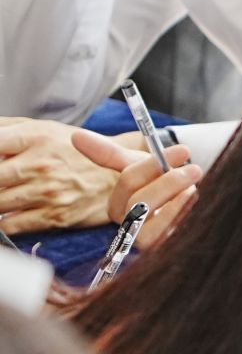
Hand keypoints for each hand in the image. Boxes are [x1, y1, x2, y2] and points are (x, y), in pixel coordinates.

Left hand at [0, 120, 132, 233]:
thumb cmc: (76, 152)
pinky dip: (2, 224)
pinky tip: (4, 216)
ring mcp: (48, 193)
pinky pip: (13, 226)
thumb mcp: (42, 128)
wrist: (118, 176)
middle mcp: (40, 165)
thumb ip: (5, 128)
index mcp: (34, 138)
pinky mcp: (55, 216)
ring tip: (1, 195)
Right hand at [72, 129, 200, 248]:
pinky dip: (183, 221)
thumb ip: (109, 153)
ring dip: (177, 205)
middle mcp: (128, 226)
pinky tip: (196, 207)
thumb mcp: (138, 167)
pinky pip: (169, 241)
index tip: (183, 150)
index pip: (128, 181)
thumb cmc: (158, 185)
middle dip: (169, 183)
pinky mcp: (164, 252)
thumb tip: (76, 135)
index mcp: (117, 205)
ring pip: (153, 227)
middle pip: (140, 203)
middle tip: (195, 169)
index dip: (153, 164)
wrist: (186, 207)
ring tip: (194, 189)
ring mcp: (146, 242)